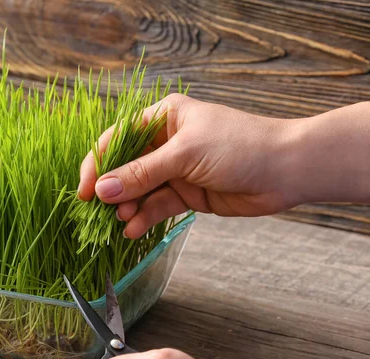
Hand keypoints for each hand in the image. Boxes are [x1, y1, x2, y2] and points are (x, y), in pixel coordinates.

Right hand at [78, 95, 369, 238]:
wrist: (285, 170)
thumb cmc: (239, 146)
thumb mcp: (185, 154)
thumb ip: (142, 173)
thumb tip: (103, 188)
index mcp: (163, 118)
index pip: (118, 139)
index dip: (98, 164)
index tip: (85, 190)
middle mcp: (165, 142)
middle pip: (126, 167)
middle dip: (113, 190)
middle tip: (100, 212)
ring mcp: (176, 170)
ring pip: (140, 190)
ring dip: (128, 207)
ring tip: (121, 222)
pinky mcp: (187, 193)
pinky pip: (158, 206)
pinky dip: (145, 217)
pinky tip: (135, 230)